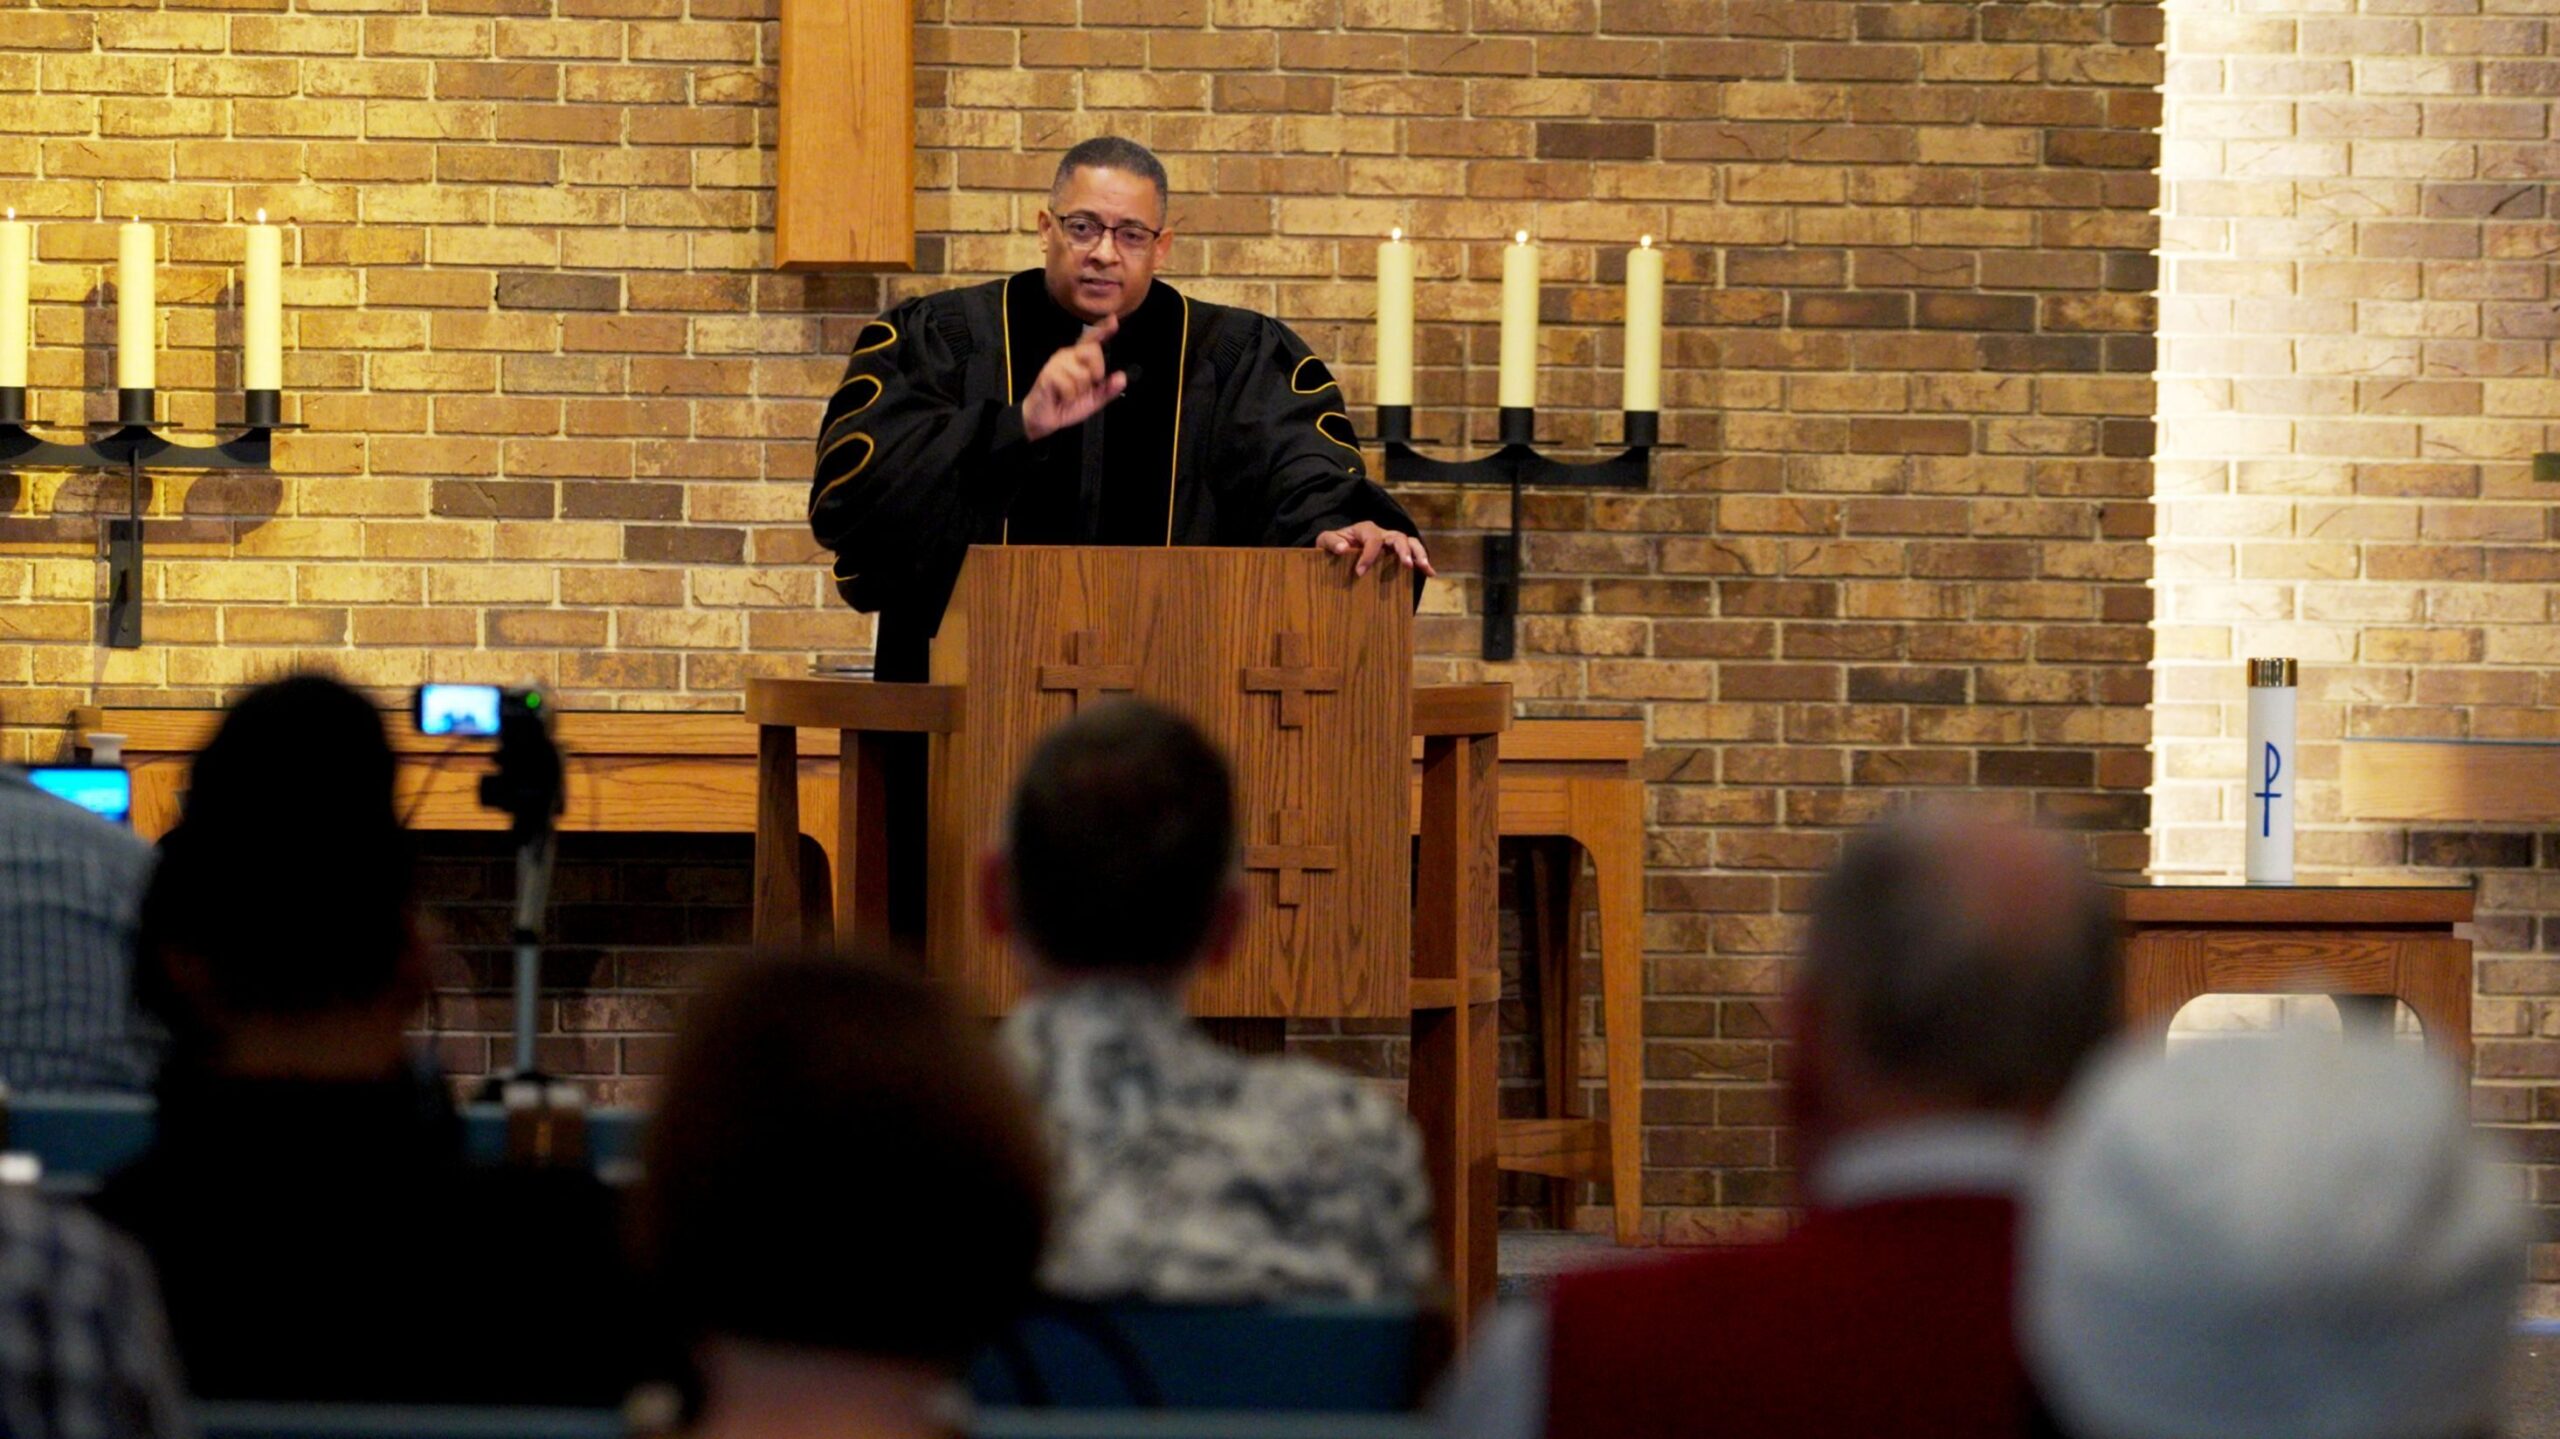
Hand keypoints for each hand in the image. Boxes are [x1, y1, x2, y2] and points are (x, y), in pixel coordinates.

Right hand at [1020, 312, 1126, 441]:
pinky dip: (1069, 397)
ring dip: (1080, 391)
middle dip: (1097, 371)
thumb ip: (1108, 389)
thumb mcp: (1094, 400)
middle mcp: (1068, 355)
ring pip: (1082, 373)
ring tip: (1070, 395)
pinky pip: (1069, 385)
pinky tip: (1062, 398)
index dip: (1103, 329)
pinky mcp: (1048, 375)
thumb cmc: (1066, 405)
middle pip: (1092, 351)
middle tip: (1088, 386)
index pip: (1092, 340)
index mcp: (1079, 358)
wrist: (1043, 420)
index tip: (1113, 320)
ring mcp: (1056, 364)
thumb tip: (1122, 378)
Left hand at [1318, 522, 1434, 578]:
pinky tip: (1431, 573)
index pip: (1372, 539)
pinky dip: (1423, 561)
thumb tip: (1342, 548)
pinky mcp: (1397, 553)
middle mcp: (1382, 533)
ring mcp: (1391, 542)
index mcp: (1365, 529)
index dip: (1368, 555)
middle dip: (1403, 550)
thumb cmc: (1333, 544)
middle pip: (1397, 536)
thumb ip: (1330, 541)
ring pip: (1410, 542)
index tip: (1360, 572)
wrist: (1338, 546)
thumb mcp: (1324, 540)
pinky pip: (1413, 553)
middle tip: (1406, 565)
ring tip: (1422, 566)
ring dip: (1418, 553)